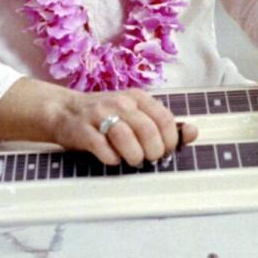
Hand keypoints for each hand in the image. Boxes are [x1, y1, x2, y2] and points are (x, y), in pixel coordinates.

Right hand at [0, 78, 196, 166]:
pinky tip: (112, 159)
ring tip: (131, 160)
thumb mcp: (135, 114)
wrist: (64, 111)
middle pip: (148, 130)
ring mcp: (99, 115)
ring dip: (133, 156)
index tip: (164, 151)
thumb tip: (194, 132)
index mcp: (137, 97)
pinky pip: (101, 147)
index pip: (165, 119)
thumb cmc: (105, 117)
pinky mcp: (82, 129)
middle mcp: (120, 102)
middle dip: (153, 152)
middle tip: (148, 159)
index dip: (169, 141)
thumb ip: (163, 124)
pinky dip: (111, 158)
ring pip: (125, 137)